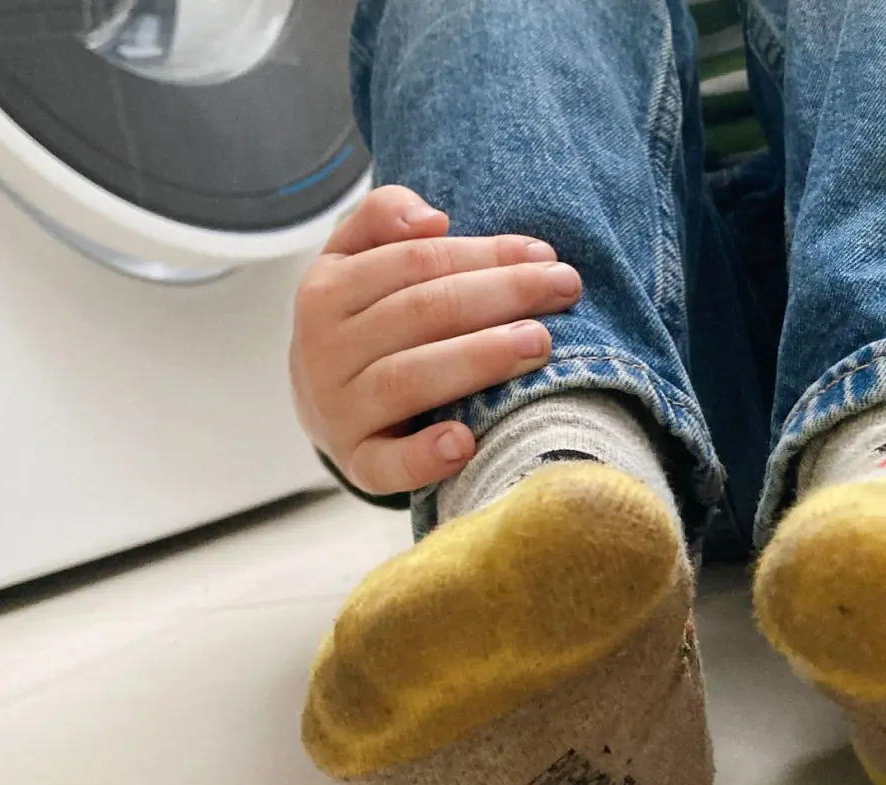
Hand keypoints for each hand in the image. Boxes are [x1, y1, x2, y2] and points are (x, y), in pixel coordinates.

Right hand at [291, 186, 581, 493]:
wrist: (323, 405)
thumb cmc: (363, 322)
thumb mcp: (356, 260)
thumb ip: (383, 218)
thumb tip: (431, 221)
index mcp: (326, 290)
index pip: (415, 261)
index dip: (484, 254)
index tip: (544, 255)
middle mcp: (323, 350)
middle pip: (421, 313)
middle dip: (500, 295)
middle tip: (563, 289)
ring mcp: (338, 411)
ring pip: (409, 380)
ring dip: (478, 359)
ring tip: (539, 343)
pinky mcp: (356, 464)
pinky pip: (387, 465)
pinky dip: (424, 457)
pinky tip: (465, 442)